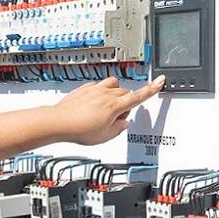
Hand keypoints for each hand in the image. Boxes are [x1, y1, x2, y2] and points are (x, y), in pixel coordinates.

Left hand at [47, 76, 164, 145]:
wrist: (59, 122)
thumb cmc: (79, 130)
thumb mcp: (105, 136)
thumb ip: (118, 128)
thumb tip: (123, 122)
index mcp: (115, 106)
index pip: (138, 96)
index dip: (151, 89)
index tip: (160, 81)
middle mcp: (106, 94)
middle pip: (125, 92)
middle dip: (125, 103)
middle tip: (116, 118)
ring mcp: (95, 90)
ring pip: (113, 85)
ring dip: (115, 94)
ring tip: (107, 108)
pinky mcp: (84, 89)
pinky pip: (98, 86)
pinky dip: (100, 93)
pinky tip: (93, 104)